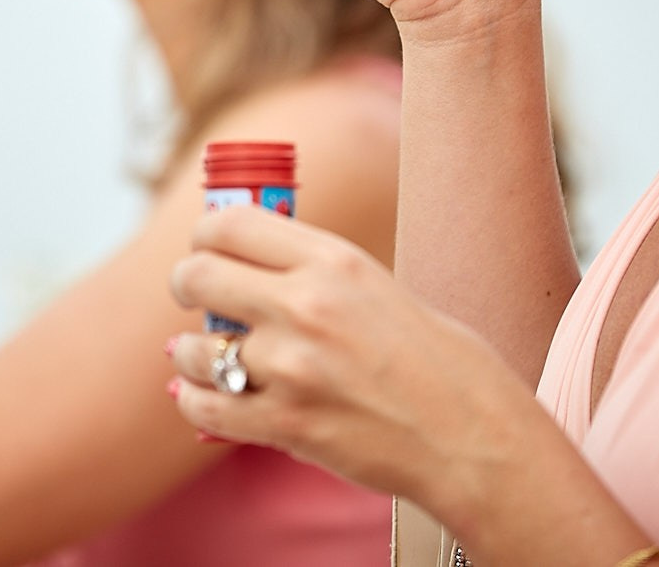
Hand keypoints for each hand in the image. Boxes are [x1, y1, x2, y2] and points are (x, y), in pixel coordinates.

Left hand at [164, 207, 527, 522]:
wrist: (472, 436)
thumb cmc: (434, 359)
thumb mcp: (376, 286)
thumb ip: (313, 272)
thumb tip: (244, 263)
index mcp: (333, 260)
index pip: (229, 223)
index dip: (204, 235)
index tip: (206, 248)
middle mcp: (306, 305)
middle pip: (195, 275)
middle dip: (187, 286)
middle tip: (197, 298)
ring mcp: (292, 368)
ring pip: (192, 349)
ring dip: (189, 354)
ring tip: (205, 357)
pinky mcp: (285, 425)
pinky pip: (204, 406)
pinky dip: (196, 401)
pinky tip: (205, 396)